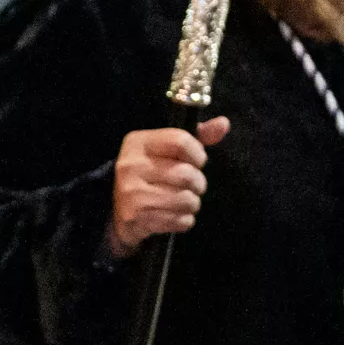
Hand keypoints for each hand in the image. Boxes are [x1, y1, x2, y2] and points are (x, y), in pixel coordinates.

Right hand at [105, 117, 230, 258]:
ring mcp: (131, 192)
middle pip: (186, 173)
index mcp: (138, 142)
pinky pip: (179, 220)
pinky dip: (183, 221)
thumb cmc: (152, 176)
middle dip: (198, 183)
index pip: (180, 141)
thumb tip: (223, 124)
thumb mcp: (168, 151)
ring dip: (192, 204)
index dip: (198, 154)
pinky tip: (172, 216)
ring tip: (182, 202)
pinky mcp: (136, 216)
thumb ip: (197, 137)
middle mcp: (130, 165)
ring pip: (185, 199)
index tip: (196, 162)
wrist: (119, 212)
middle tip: (192, 186)